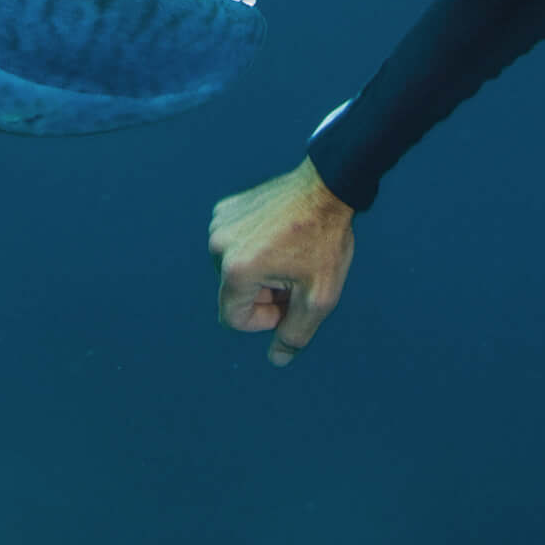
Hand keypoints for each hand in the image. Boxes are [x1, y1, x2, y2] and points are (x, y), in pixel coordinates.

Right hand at [209, 159, 353, 366]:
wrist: (326, 186)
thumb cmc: (324, 241)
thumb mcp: (319, 297)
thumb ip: (296, 333)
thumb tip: (278, 359)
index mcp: (236, 270)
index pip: (234, 319)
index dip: (265, 319)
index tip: (290, 301)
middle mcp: (218, 246)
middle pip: (234, 293)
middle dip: (264, 293)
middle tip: (295, 275)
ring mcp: (218, 223)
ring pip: (233, 270)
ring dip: (259, 271)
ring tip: (289, 253)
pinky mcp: (224, 209)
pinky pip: (232, 244)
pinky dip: (253, 247)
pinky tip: (279, 235)